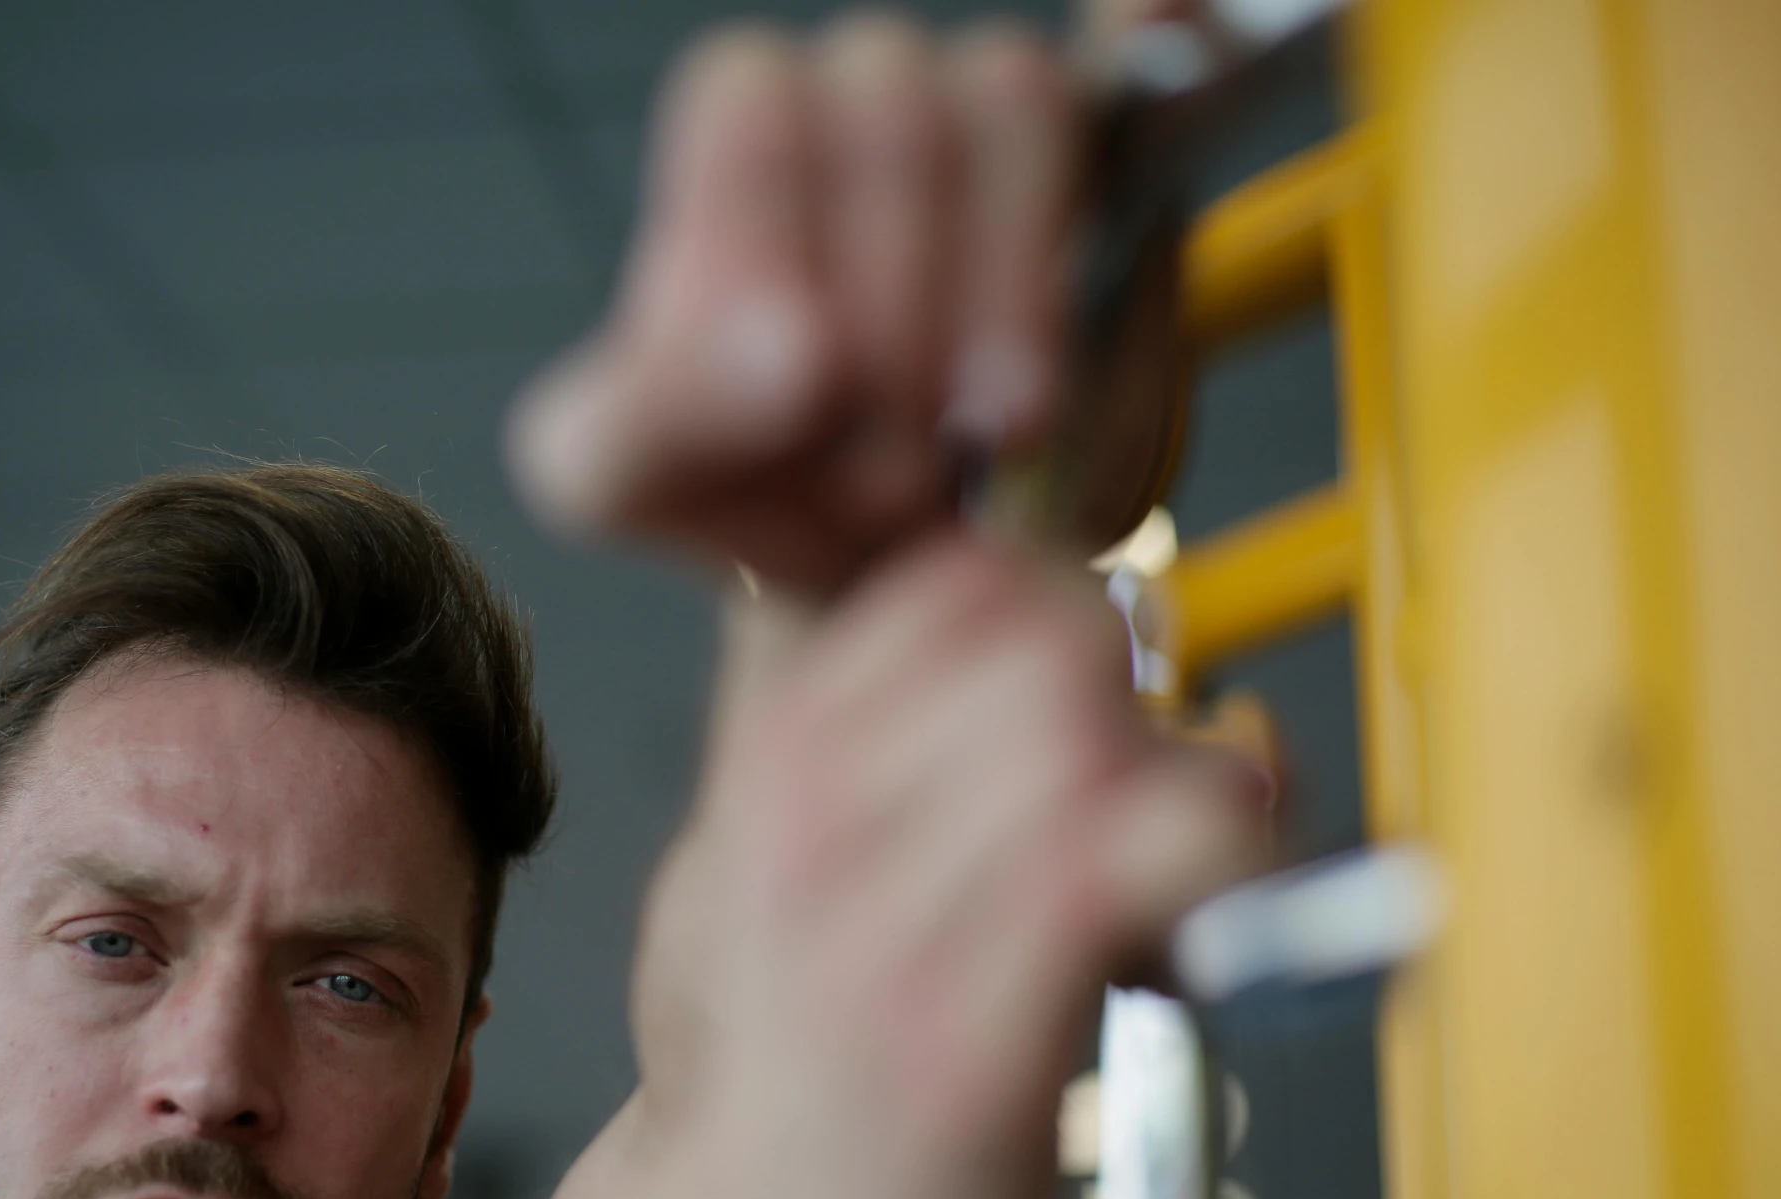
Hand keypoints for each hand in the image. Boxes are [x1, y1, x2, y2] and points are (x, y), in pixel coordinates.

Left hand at [506, 16, 1093, 597]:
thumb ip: (657, 414)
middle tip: (892, 467)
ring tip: (994, 431)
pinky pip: (1144, 47)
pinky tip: (1104, 214)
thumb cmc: (766, 487)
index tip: (805, 389)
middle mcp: (864, 93)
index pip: (756, 104)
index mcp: (740, 139)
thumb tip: (790, 356)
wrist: (904, 564)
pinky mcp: (1123, 150)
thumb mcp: (635, 478)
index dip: (777, 241)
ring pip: (1008, 111)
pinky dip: (1145, 57)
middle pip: (888, 119)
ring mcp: (998, 113)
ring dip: (1003, 299)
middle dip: (893, 327)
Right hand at [636, 537, 1263, 1198]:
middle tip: (1128, 813)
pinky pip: (1151, 851)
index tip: (1086, 713)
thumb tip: (934, 579)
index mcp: (775, 753)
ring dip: (1180, 797)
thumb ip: (823, 720)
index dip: (1068, 618)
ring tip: (1150, 899)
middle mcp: (814, 812)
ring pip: (1106, 727)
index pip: (967, 572)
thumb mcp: (741, 857)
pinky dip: (1219, 867)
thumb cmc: (768, 1069)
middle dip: (1135, 706)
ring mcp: (884, 918)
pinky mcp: (971, 1028)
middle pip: (1051, 628)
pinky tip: (1187, 947)